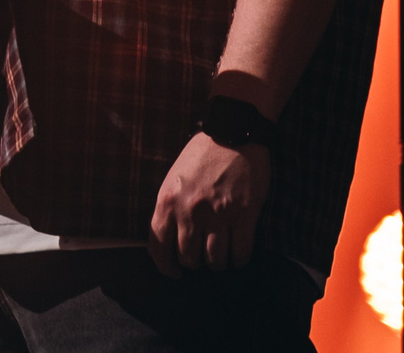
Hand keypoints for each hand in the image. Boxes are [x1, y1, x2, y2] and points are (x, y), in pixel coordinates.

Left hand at [148, 132, 270, 274]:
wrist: (233, 132)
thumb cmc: (202, 154)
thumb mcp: (174, 178)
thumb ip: (170, 207)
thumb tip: (170, 239)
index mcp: (168, 200)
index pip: (159, 246)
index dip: (165, 266)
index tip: (174, 272)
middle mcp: (190, 210)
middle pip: (189, 258)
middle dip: (195, 262)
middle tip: (202, 256)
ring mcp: (218, 214)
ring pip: (215, 260)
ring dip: (218, 262)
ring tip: (220, 254)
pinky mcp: (245, 215)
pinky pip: (241, 253)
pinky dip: (239, 259)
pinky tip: (237, 253)